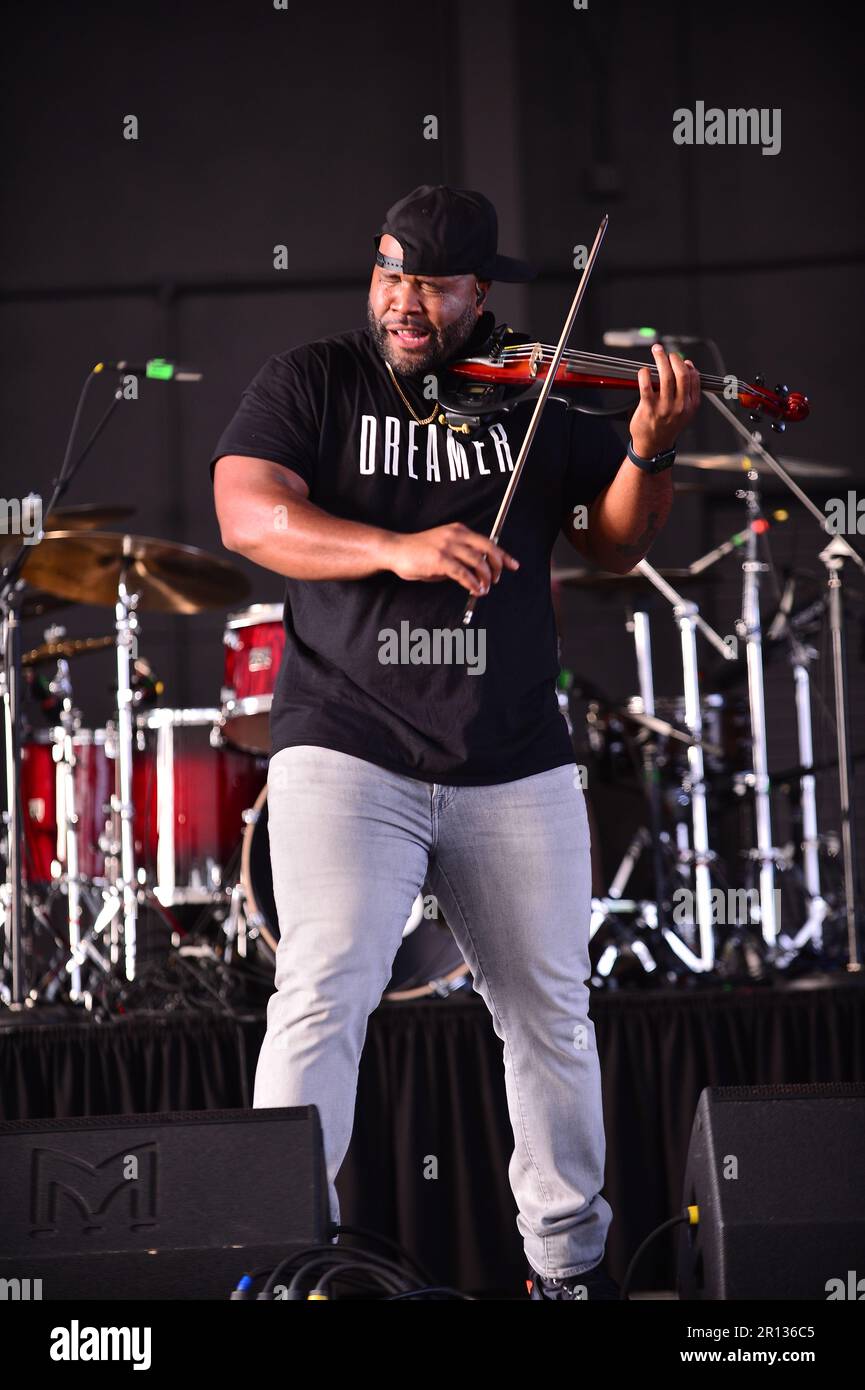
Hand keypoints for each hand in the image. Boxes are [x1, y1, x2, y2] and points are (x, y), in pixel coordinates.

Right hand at [385, 523, 519, 595]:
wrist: (395, 550)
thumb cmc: (417, 552)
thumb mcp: (443, 549)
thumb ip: (460, 557)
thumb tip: (476, 572)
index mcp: (458, 530)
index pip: (487, 541)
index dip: (503, 554)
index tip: (513, 565)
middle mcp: (456, 535)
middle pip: (487, 548)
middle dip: (497, 565)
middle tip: (498, 579)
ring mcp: (448, 546)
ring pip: (477, 561)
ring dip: (485, 577)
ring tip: (484, 588)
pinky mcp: (440, 559)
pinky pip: (463, 573)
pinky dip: (472, 583)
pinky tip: (474, 589)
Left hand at [628, 343, 700, 458]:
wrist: (654, 447)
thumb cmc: (667, 426)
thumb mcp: (685, 412)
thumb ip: (688, 392)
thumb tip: (688, 367)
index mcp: (691, 405)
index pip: (693, 378)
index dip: (687, 365)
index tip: (682, 359)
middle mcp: (680, 406)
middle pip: (681, 374)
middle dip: (675, 359)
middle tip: (668, 353)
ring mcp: (664, 408)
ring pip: (665, 377)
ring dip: (661, 359)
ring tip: (657, 351)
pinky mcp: (648, 409)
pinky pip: (646, 386)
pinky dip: (645, 374)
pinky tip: (644, 370)